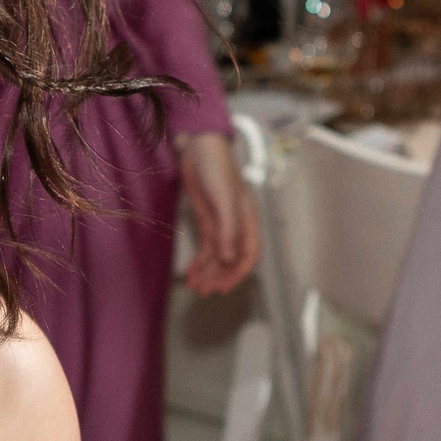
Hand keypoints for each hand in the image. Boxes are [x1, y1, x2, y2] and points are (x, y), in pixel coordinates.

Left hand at [176, 131, 259, 296]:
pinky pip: (206, 246)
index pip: (249, 254)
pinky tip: (191, 272)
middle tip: (203, 292)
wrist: (200, 147)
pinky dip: (199, 260)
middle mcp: (237, 225)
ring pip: (217, 255)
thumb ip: (228, 230)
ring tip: (195, 287)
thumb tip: (229, 260)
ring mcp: (221, 222)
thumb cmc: (217, 169)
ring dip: (207, 272)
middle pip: (230, 259)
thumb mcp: (224, 200)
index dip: (237, 274)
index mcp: (248, 220)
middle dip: (218, 277)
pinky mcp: (207, 218)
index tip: (224, 289)